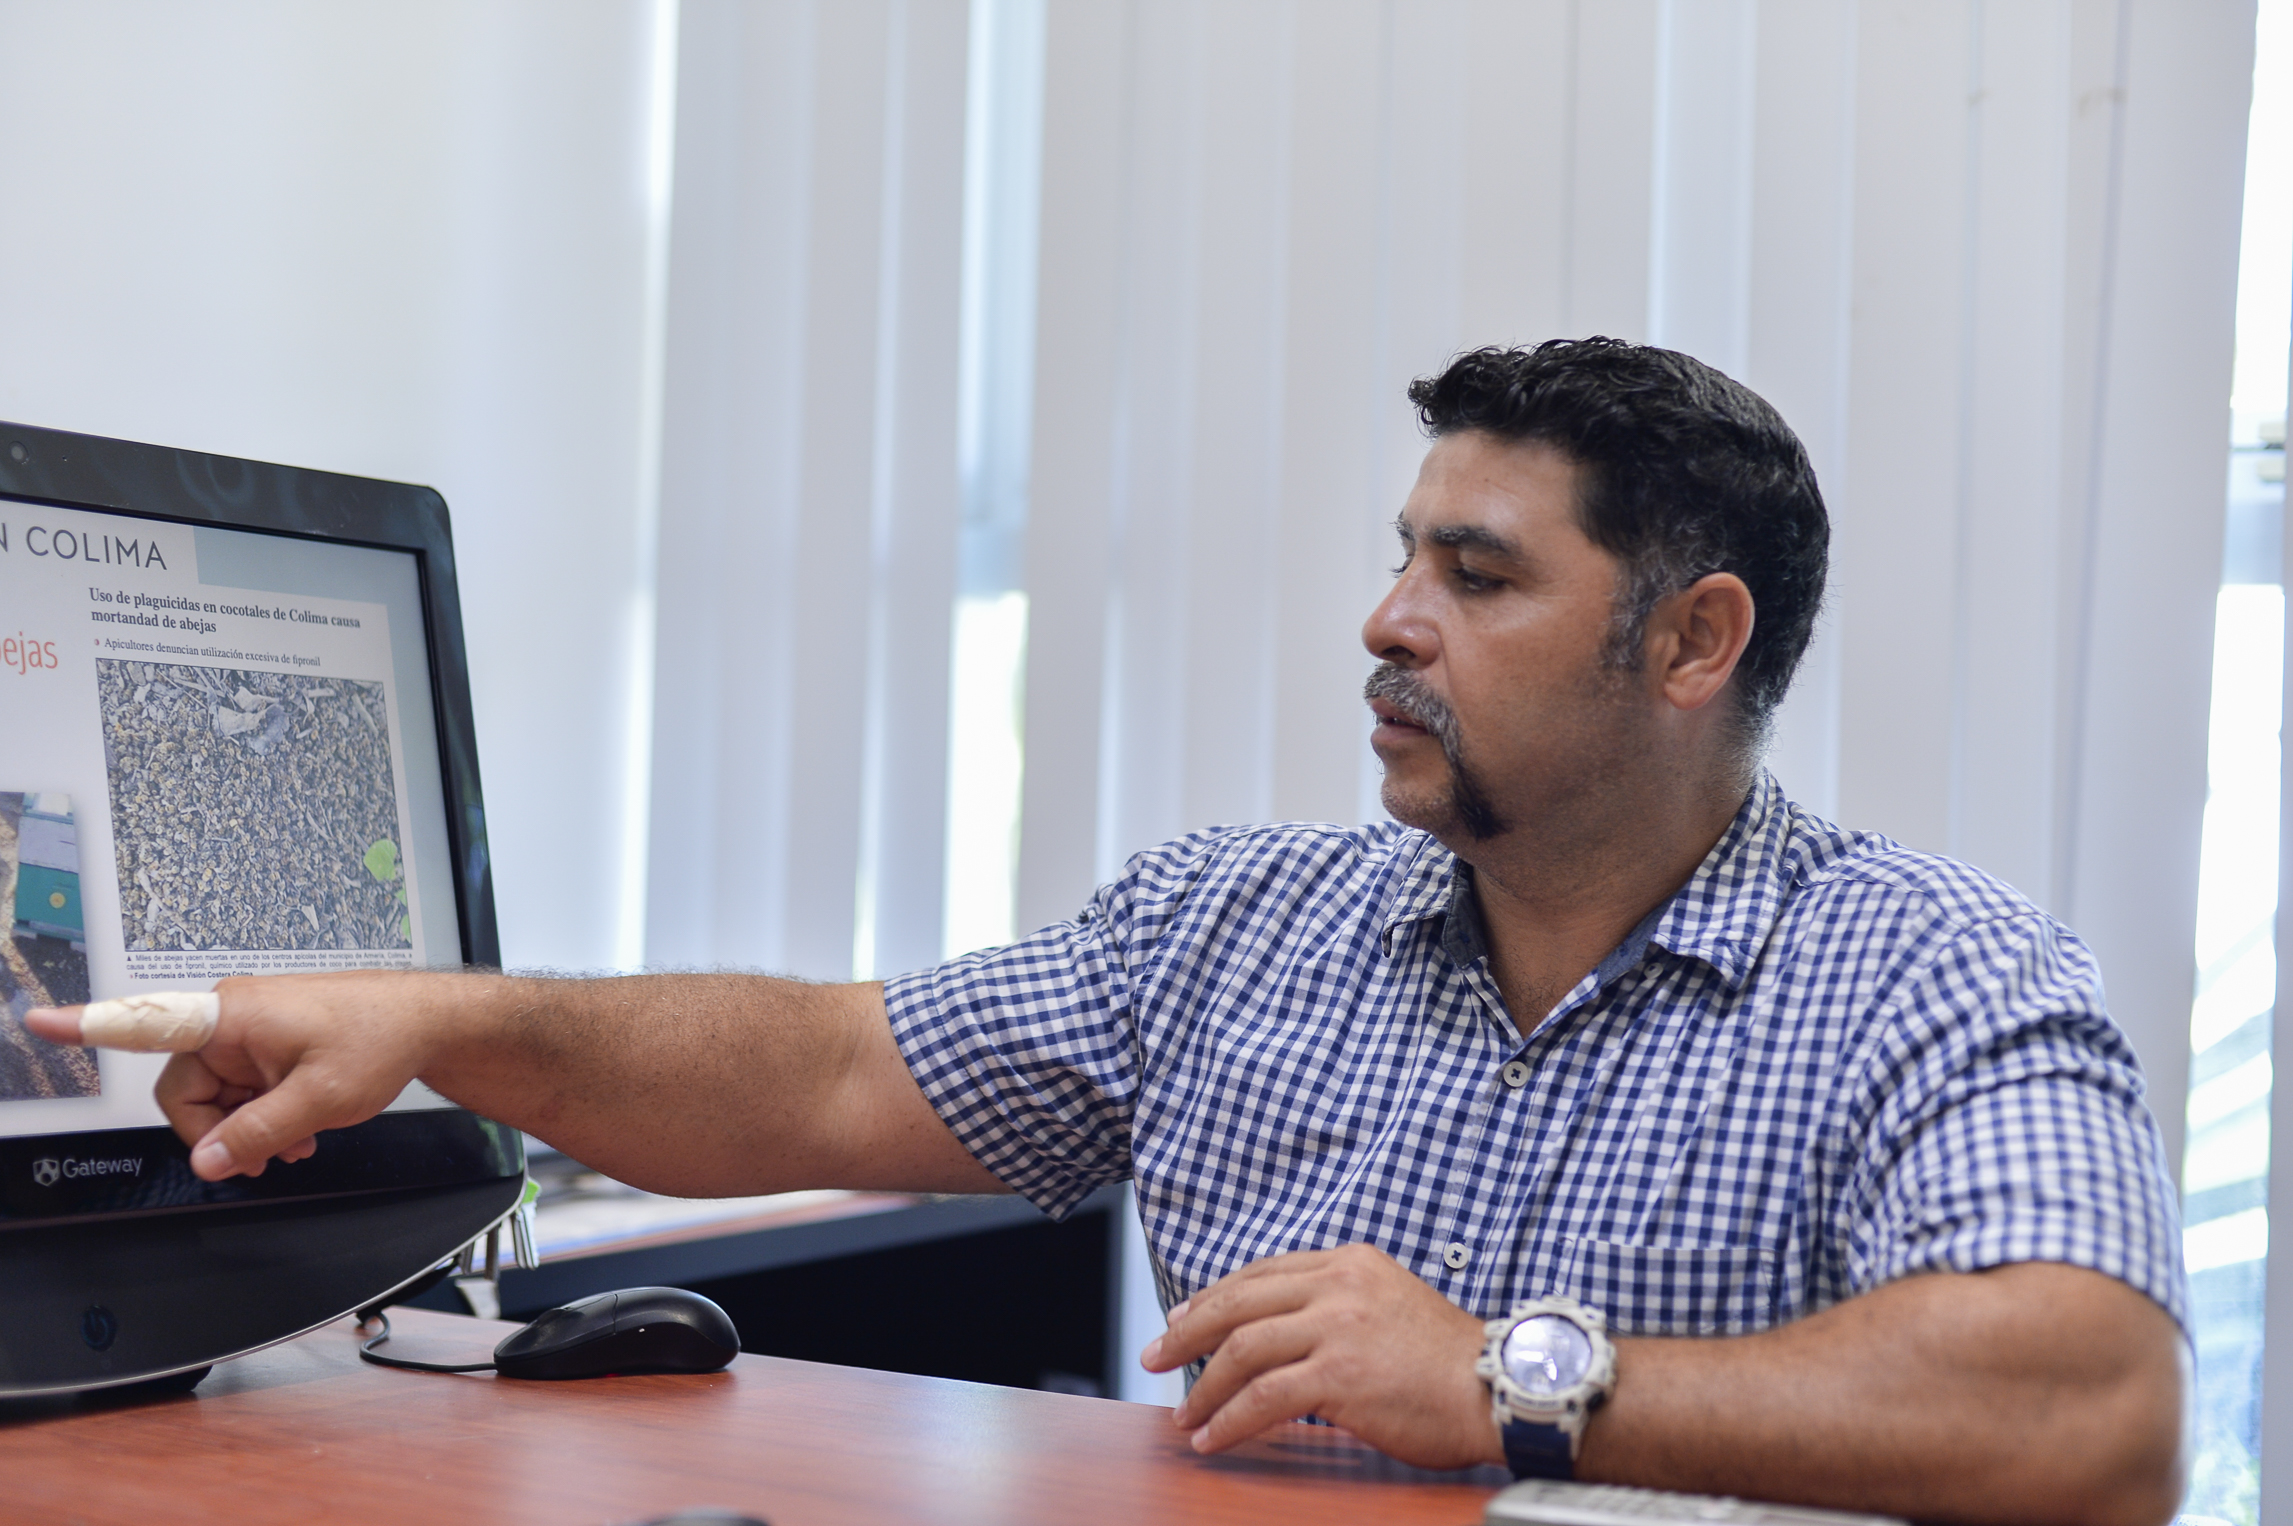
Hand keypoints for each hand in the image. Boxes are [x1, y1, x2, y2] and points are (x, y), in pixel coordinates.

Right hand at [25, 972, 458, 1180]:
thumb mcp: (319, 1099)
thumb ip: (257, 1134)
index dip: (83, 1024)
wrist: (426, 1021)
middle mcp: (231, 1015)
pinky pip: (242, 1089)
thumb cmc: (380, 1037)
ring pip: (218, 1098)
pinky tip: (300, 1130)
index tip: (37, 1018)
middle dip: (222, 1131)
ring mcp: (249, 1028)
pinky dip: (265, 1113)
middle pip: (186, 1093)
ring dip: (250, 1127)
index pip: (145, 1020)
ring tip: (298, 1141)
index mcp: (231, 1014)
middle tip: (269, 1156)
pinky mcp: (267, 1041)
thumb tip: (208, 1162)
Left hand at [1140, 1242, 1501, 1469]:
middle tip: (1154, 1355)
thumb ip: (1339, 1308)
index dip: (1214, 1298)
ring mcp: (1337, 1326)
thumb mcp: (1391, 1305)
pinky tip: (1213, 1438)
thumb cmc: (1451, 1362)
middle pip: (1239, 1301)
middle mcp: (1339, 1284)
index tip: (1184, 1320)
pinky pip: (1263, 1397)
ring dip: (1203, 1386)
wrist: (1500, 1387)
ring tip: (1184, 1414)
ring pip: (1243, 1349)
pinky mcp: (1339, 1374)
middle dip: (1188, 1331)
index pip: (1262, 1273)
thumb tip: (1284, 1338)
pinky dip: (1229, 1419)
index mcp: (1350, 1262)